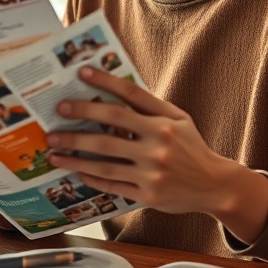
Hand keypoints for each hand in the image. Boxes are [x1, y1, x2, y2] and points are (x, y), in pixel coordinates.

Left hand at [46, 66, 267, 241]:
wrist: (214, 185)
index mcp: (164, 124)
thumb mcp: (178, 119)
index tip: (82, 72)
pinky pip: (112, 185)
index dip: (104, 83)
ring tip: (53, 150)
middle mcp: (157, 148)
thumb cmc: (190, 146)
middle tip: (57, 114)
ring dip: (74, 156)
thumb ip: (149, 106)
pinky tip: (75, 170)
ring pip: (104, 163)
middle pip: (109, 133)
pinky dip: (91, 178)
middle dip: (79, 123)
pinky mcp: (147, 195)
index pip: (128, 98)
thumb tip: (114, 89)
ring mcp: (151, 174)